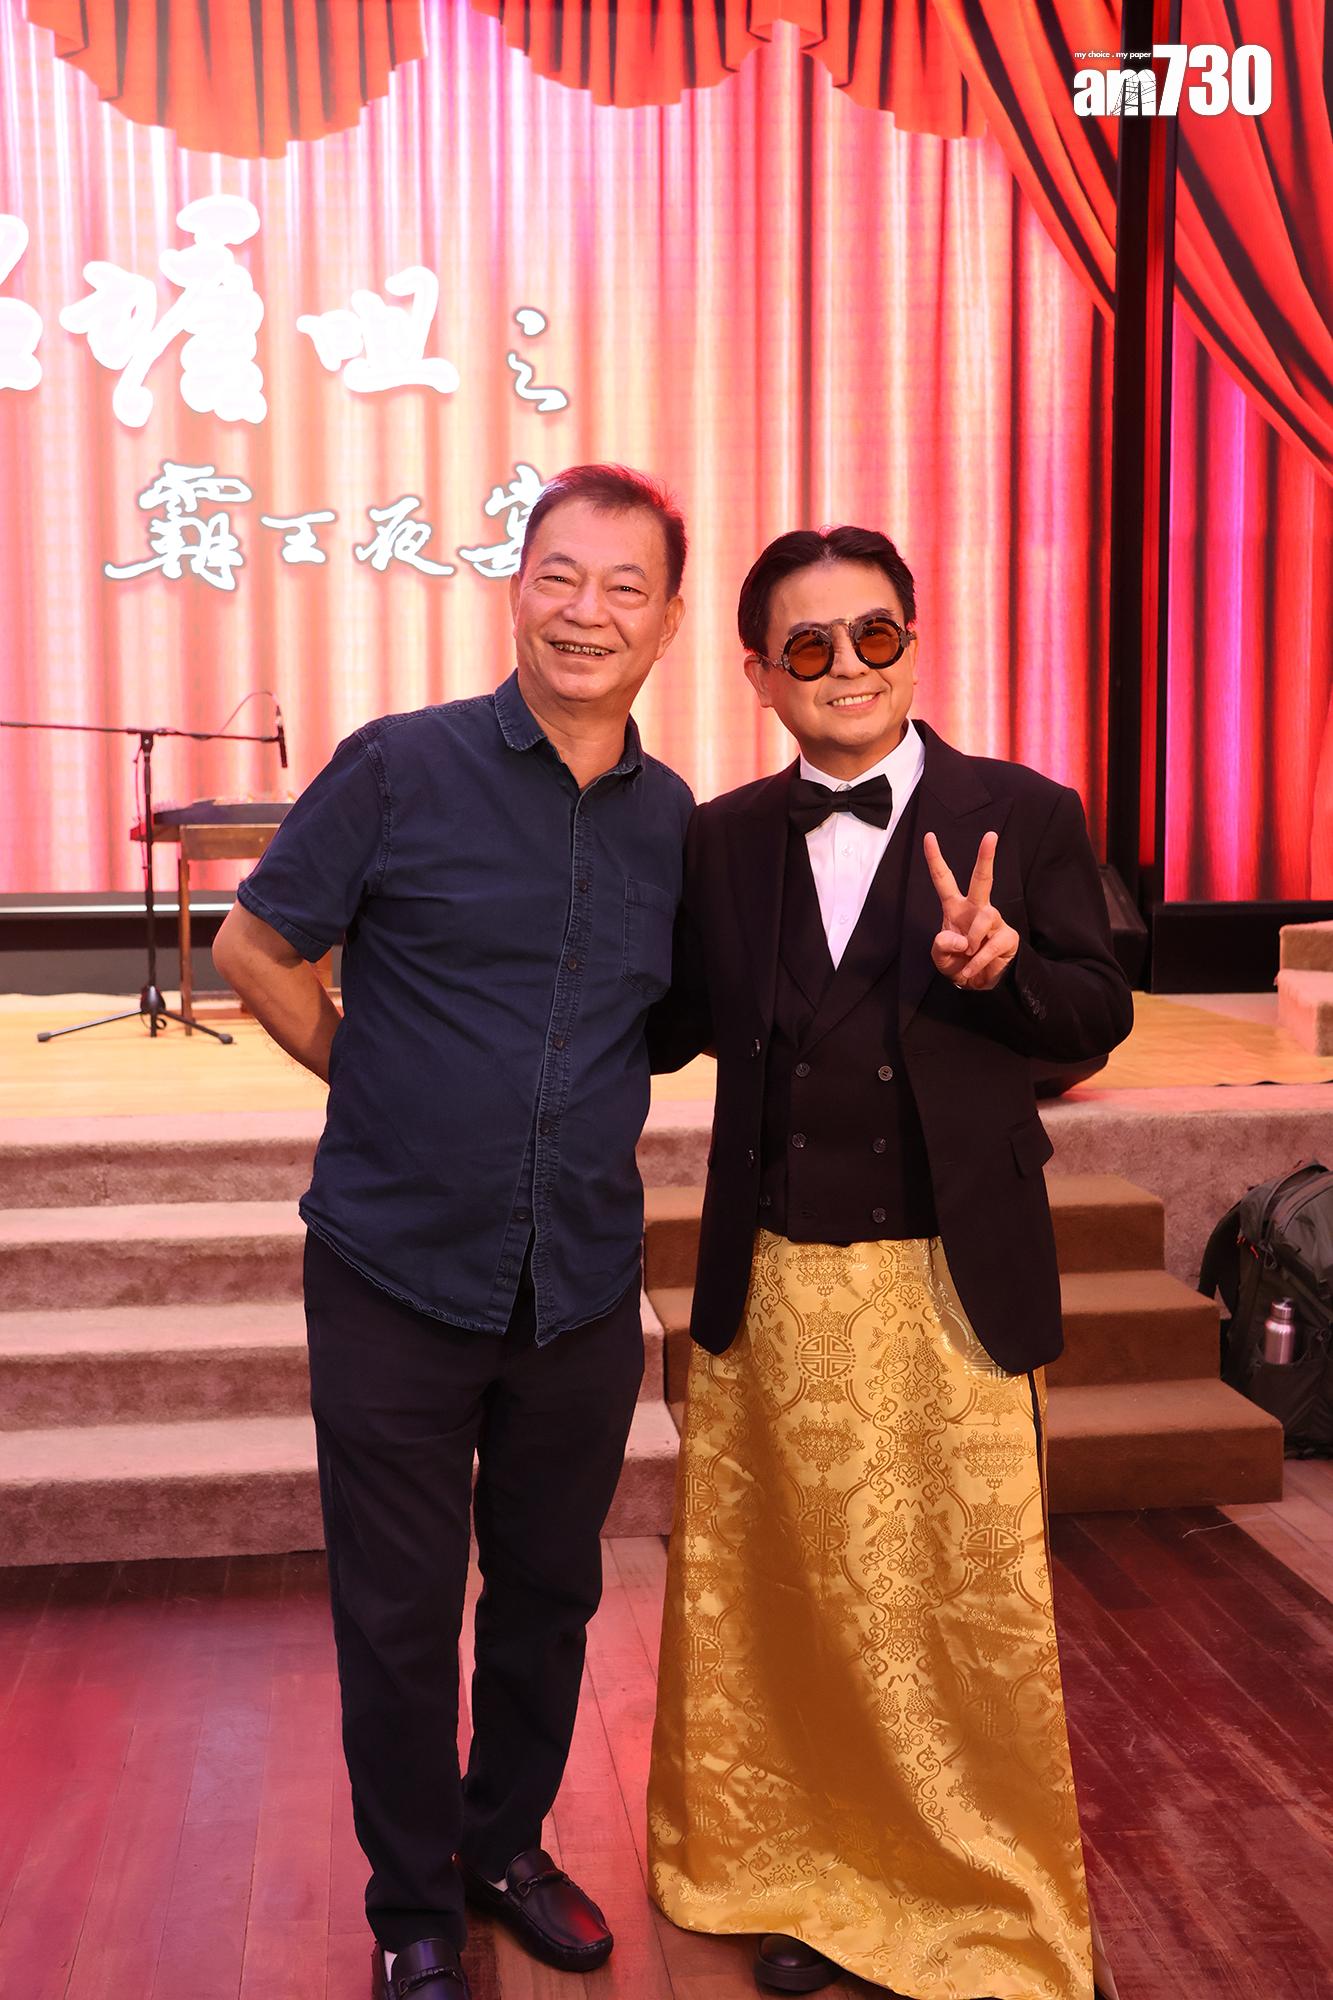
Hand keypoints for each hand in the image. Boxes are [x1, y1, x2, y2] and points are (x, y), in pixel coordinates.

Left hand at [923, 829, 1019, 990]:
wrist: (977, 984)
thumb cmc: (957, 963)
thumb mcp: (939, 956)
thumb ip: (942, 945)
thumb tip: (962, 940)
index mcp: (955, 907)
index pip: (944, 879)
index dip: (935, 858)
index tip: (929, 836)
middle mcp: (976, 908)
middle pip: (982, 879)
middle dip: (986, 857)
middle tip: (990, 835)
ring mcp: (994, 920)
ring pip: (983, 919)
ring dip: (971, 942)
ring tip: (967, 957)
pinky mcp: (1007, 937)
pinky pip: (990, 946)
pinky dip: (977, 962)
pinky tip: (972, 970)